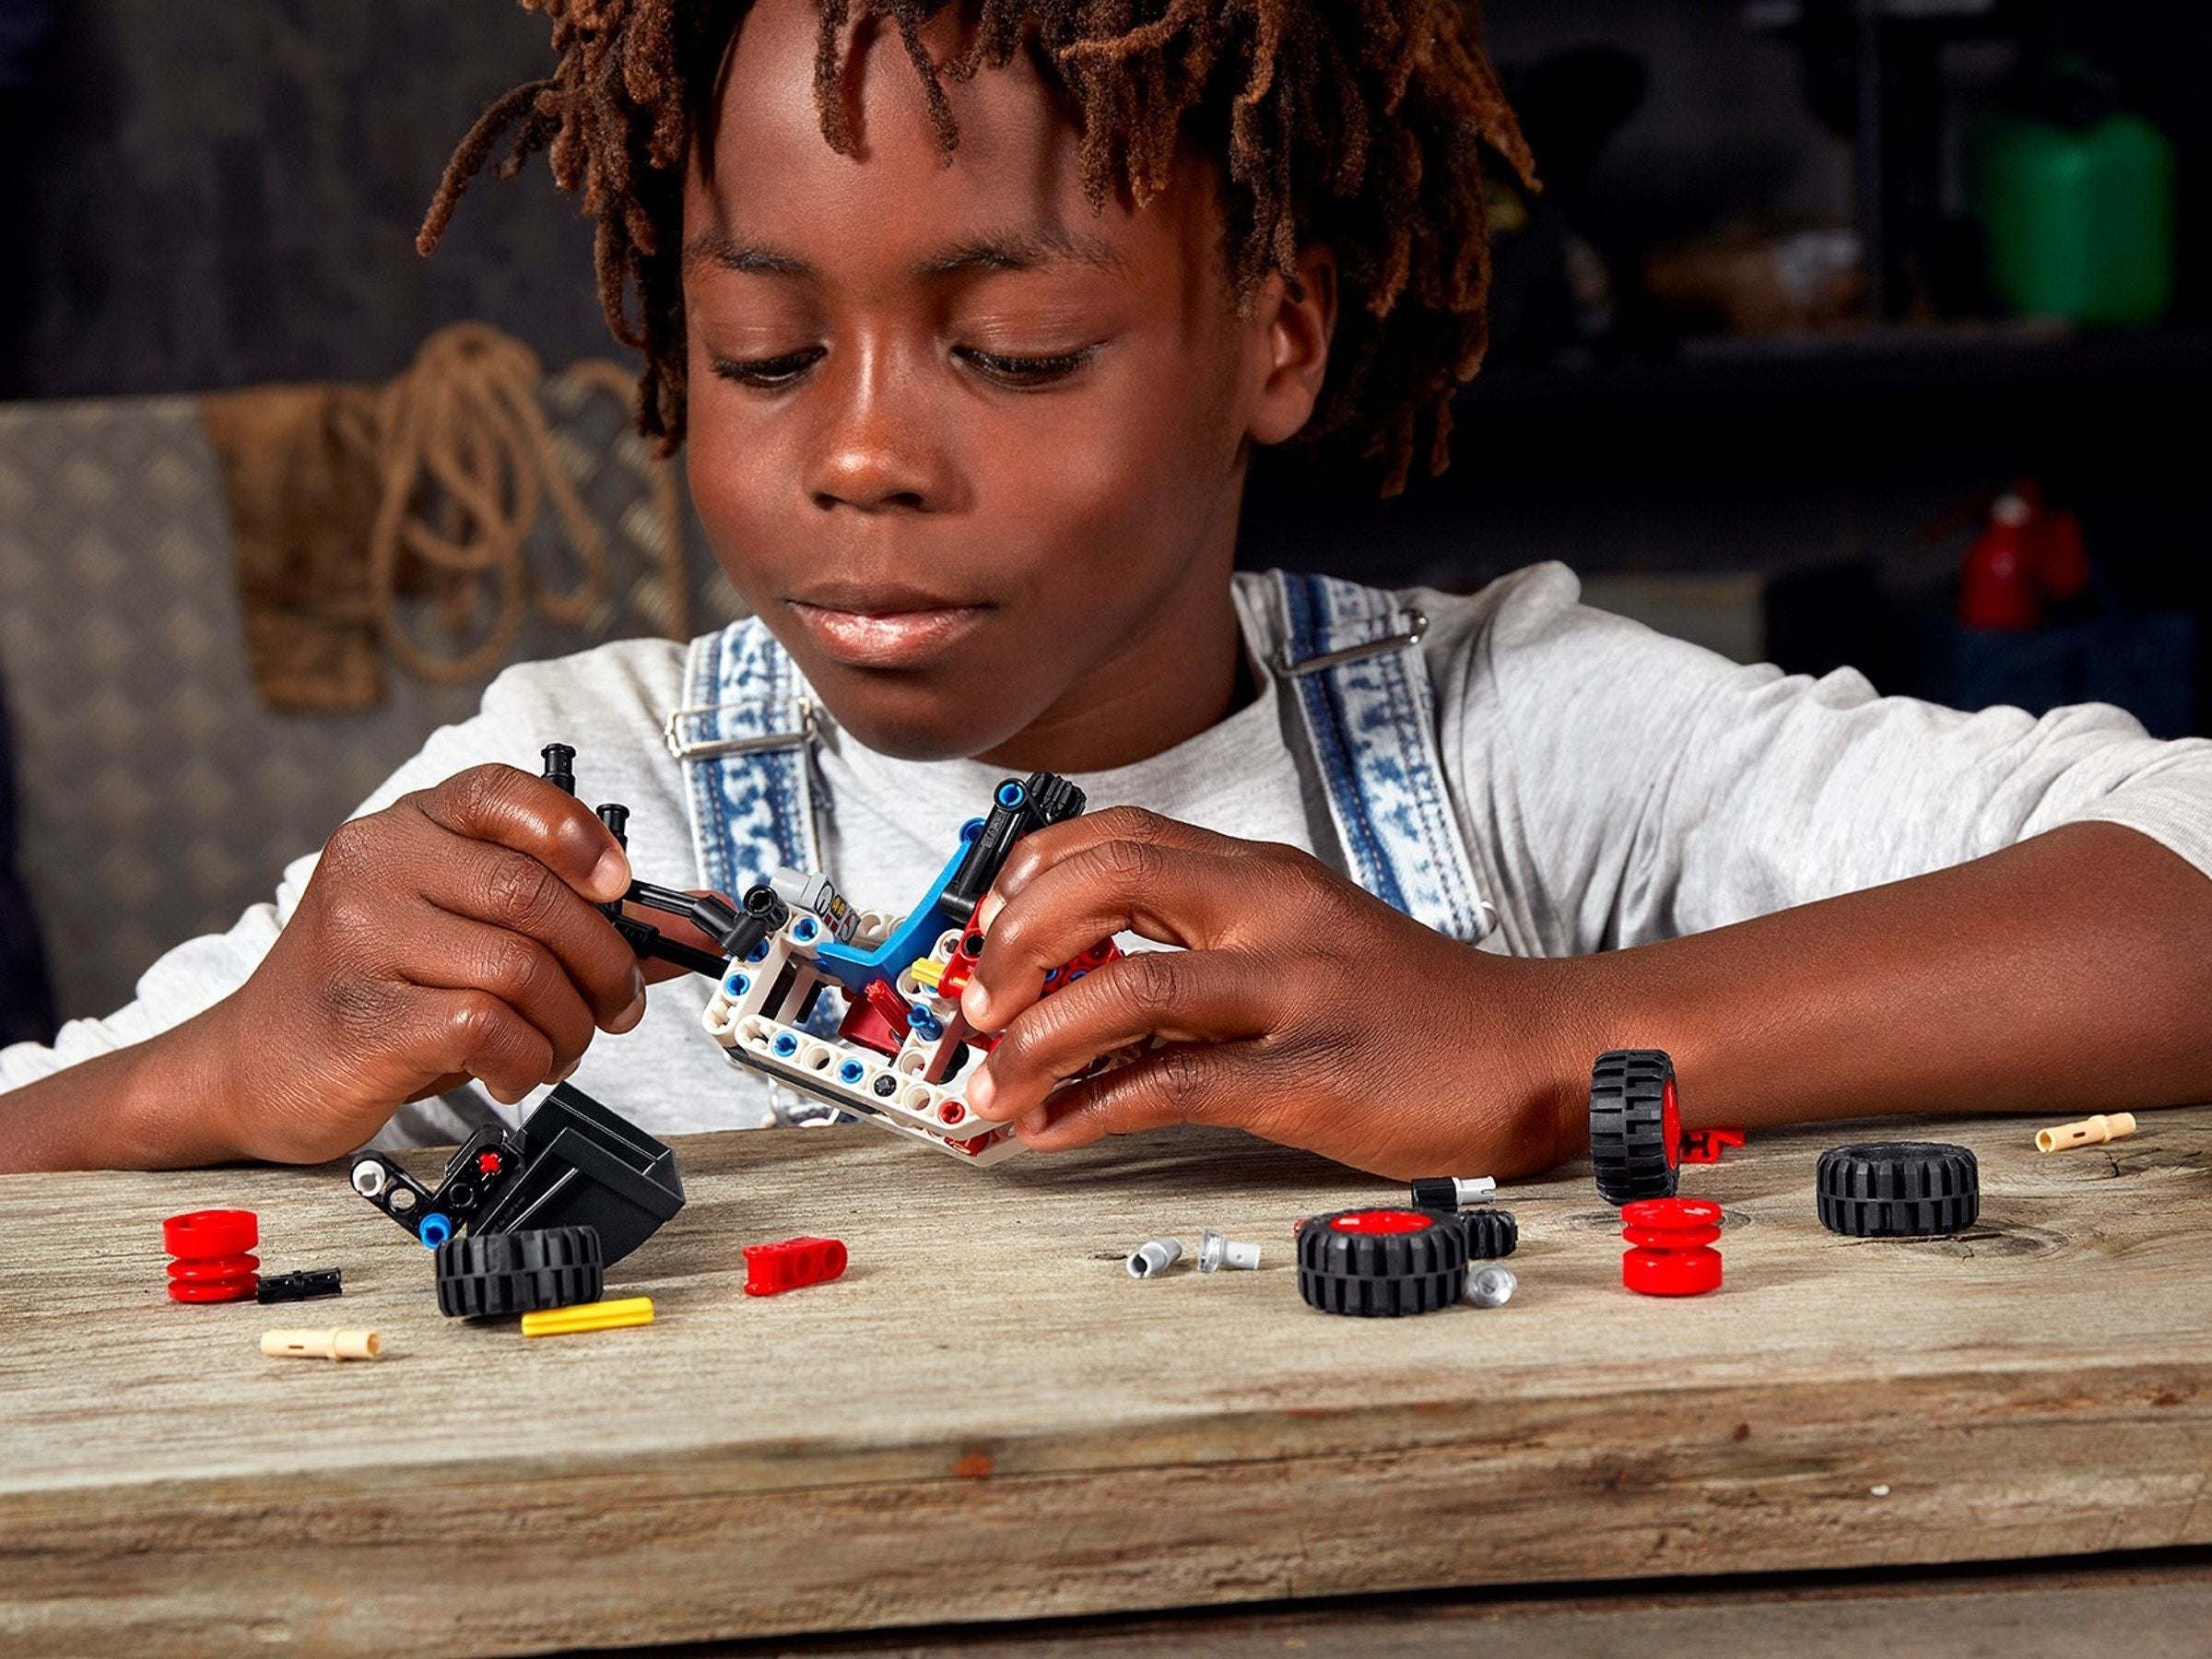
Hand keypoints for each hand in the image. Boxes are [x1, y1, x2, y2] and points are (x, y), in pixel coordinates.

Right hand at [215, 763, 648, 1161]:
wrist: (250, 1065)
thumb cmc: (374, 991)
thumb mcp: (460, 934)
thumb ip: (563, 921)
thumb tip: (685, 932)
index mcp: (405, 828)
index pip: (503, 793)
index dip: (577, 832)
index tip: (621, 885)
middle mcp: (376, 867)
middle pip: (534, 896)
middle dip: (603, 962)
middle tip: (617, 1005)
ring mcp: (362, 939)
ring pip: (522, 969)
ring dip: (569, 1024)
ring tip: (560, 1047)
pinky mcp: (365, 1016)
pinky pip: (490, 1028)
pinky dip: (528, 1059)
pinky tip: (514, 1069)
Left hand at [954, 807, 1582, 1178]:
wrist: (1534, 1048)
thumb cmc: (1404, 1003)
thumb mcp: (1299, 936)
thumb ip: (1200, 941)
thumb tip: (1070, 986)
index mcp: (1259, 872)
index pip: (1112, 834)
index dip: (1024, 879)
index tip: (983, 934)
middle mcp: (1270, 910)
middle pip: (1104, 881)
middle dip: (1011, 944)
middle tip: (975, 1006)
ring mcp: (1294, 990)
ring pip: (1125, 987)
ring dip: (1032, 1041)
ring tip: (992, 1087)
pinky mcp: (1314, 1076)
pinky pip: (1175, 1085)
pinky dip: (1092, 1109)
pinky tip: (1055, 1130)